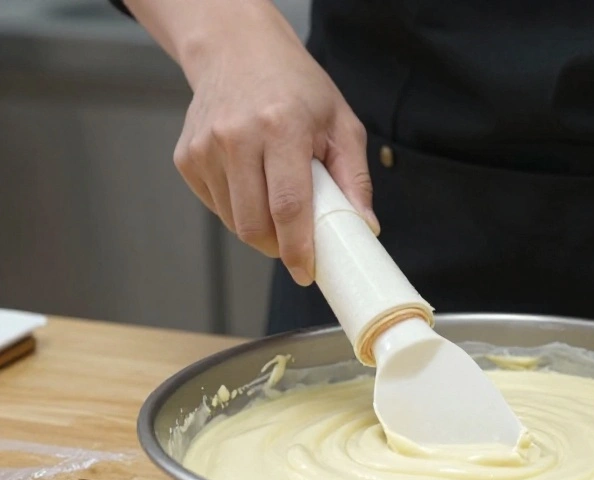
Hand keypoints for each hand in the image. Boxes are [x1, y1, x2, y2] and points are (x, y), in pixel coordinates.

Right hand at [171, 3, 376, 284]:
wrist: (238, 52)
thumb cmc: (297, 88)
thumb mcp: (341, 123)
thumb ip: (355, 178)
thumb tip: (364, 227)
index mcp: (282, 127)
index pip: (288, 205)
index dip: (297, 248)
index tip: (306, 272)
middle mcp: (237, 137)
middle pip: (254, 224)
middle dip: (278, 247)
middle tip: (297, 246)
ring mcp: (205, 148)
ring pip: (233, 221)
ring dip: (260, 230)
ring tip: (278, 204)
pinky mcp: (187, 157)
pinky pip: (217, 206)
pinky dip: (238, 210)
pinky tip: (253, 184)